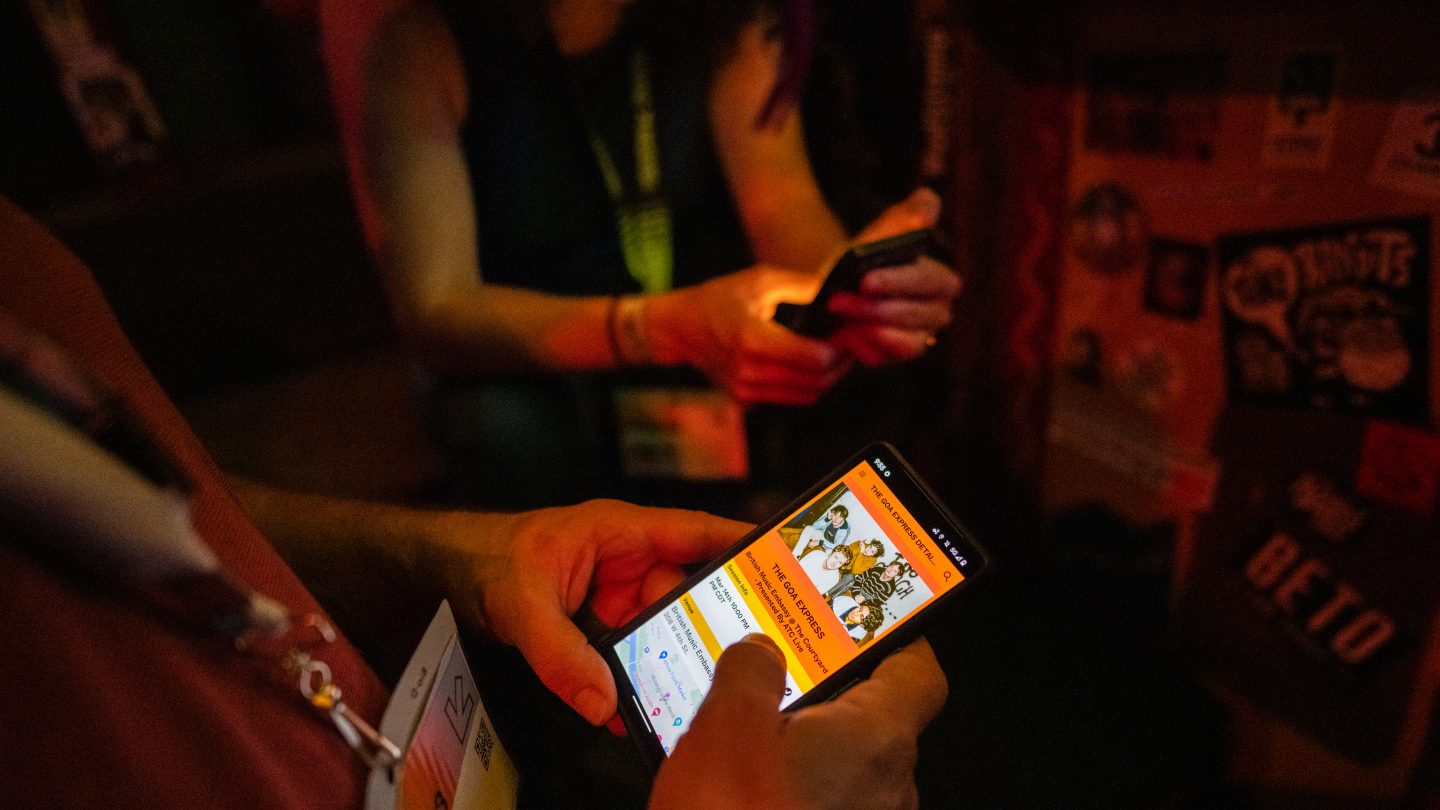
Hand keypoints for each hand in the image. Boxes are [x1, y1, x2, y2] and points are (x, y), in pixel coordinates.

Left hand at [424, 500, 749, 724]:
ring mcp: (615, 595)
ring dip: (671, 659)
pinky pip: (632, 650)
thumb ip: (559, 652)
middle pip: (686, 593)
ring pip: (661, 628)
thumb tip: (601, 701)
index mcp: (621, 532)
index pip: (696, 534)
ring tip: (692, 692)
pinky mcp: (599, 625)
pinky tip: (642, 706)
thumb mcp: (523, 602)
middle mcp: (627, 561)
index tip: (782, 568)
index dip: (741, 548)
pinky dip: (638, 676)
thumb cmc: (485, 558)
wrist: (444, 574)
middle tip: (739, 658)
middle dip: (709, 625)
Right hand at [646, 266, 850, 406]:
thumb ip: (802, 286)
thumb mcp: (759, 280)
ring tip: (835, 352)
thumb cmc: (719, 298)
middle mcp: (749, 371)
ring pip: (808, 394)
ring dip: (828, 377)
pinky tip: (811, 364)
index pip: (813, 358)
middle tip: (850, 342)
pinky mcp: (746, 400)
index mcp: (752, 338)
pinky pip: (791, 398)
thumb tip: (840, 293)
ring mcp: (746, 390)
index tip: (848, 331)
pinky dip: (808, 384)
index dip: (839, 348)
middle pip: (817, 380)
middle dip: (840, 363)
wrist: (679, 329)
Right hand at [650, 635, 946, 809]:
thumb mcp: (724, 728)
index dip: (899, 642)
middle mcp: (890, 789)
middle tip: (781, 678)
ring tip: (751, 738)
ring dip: (812, 752)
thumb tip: (761, 648)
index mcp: (877, 738)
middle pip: (881, 724)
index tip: (867, 622)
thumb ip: (750, 673)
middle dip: (833, 699)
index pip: (920, 675)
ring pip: (852, 773)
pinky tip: (749, 792)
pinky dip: (800, 794)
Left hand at [827, 188, 962, 365]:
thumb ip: (911, 213)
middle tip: (838, 300)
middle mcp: (938, 312)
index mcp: (940, 280)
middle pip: (915, 315)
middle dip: (875, 308)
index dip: (898, 282)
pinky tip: (845, 338)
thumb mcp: (886, 229)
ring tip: (839, 319)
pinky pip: (888, 358)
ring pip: (906, 341)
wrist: (842, 287)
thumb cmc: (868, 256)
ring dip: (869, 329)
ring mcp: (920, 337)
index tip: (865, 280)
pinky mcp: (897, 356)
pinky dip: (867, 348)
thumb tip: (928, 211)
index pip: (929, 282)